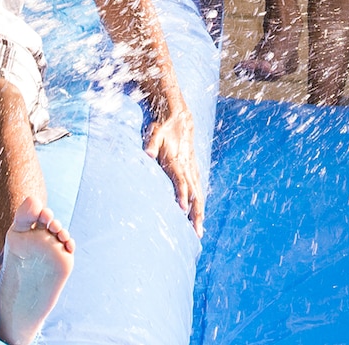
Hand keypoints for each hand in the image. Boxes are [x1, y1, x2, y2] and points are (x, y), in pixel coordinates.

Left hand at [142, 91, 203, 233]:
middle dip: (196, 214)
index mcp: (177, 160)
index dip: (182, 195)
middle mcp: (188, 167)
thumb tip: (148, 153)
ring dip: (200, 212)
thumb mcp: (154, 131)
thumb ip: (152, 143)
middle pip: (194, 194)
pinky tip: (199, 214)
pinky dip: (200, 202)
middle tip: (197, 233)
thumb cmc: (163, 125)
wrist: (179, 115)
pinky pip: (198, 188)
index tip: (183, 210)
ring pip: (199, 193)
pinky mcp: (193, 168)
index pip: (181, 181)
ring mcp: (192, 168)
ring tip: (199, 230)